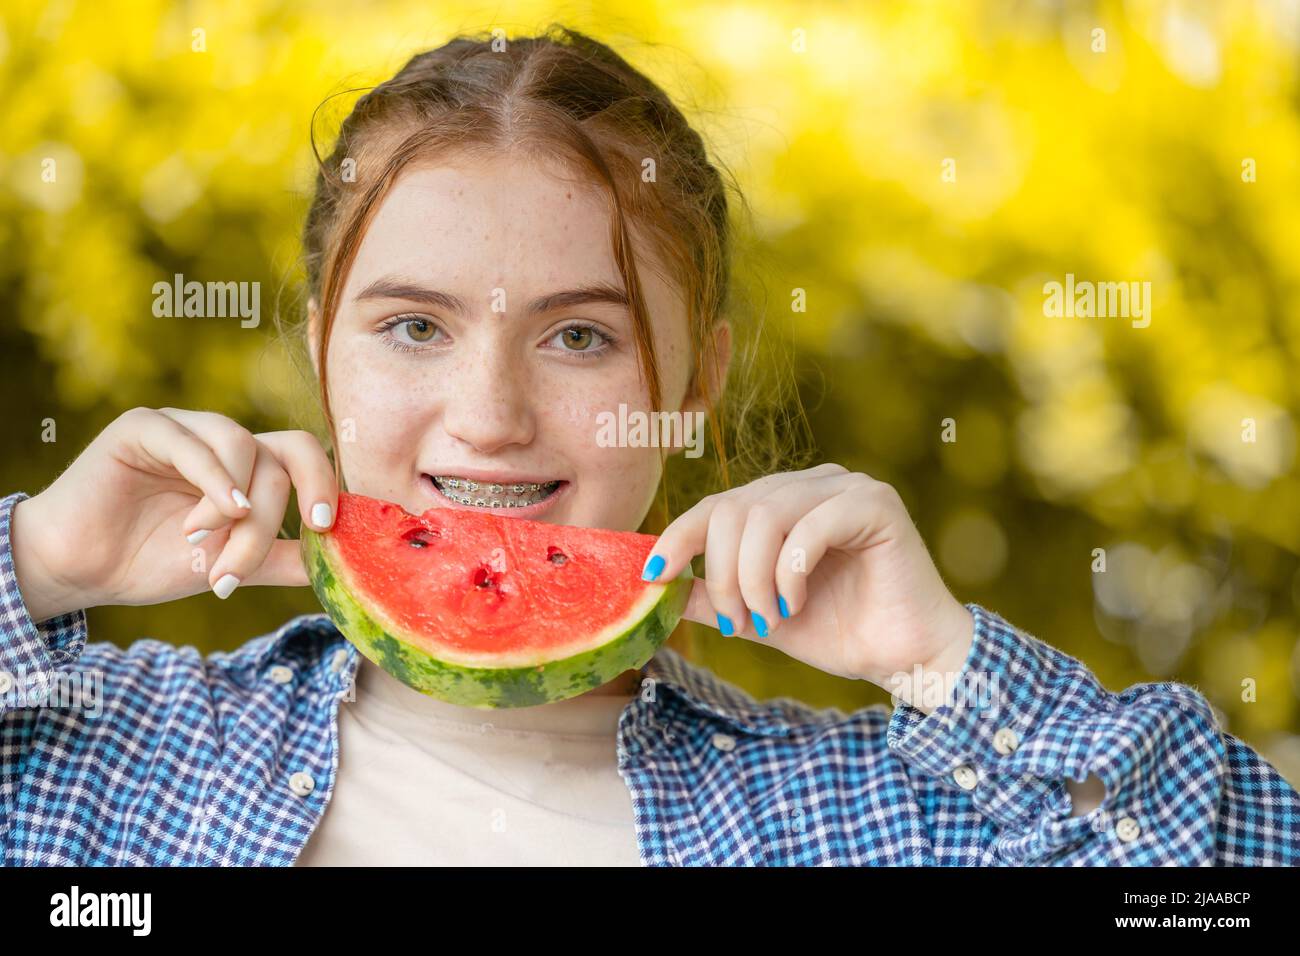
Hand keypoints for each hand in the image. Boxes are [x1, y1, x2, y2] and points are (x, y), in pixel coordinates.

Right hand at [11, 407, 337, 621]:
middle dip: (276, 514)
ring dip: (237, 509)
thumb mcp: (232, 564)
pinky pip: (194, 443)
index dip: (323, 485)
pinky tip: (202, 521)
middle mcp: (222, 441)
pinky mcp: (145, 427)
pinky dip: (211, 483)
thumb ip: (282, 559)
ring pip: (246, 449)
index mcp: (248, 466)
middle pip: (281, 457)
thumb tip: (339, 566)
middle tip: (257, 554)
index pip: (303, 455)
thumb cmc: (152, 561)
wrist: (82, 570)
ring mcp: (186, 428)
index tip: (326, 528)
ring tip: (203, 544)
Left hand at [643, 463, 974, 709]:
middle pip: (733, 509)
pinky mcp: (875, 504)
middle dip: (723, 573)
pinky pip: (810, 525)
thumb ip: (713, 596)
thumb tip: (656, 585)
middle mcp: (811, 484)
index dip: (678, 537)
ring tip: (770, 617)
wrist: (906, 657)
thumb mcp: (759, 615)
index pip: (716, 505)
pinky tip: (795, 602)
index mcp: (783, 501)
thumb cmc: (839, 631)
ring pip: (765, 515)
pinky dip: (790, 570)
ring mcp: (845, 487)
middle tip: (737, 622)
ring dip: (754, 577)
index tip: (652, 576)